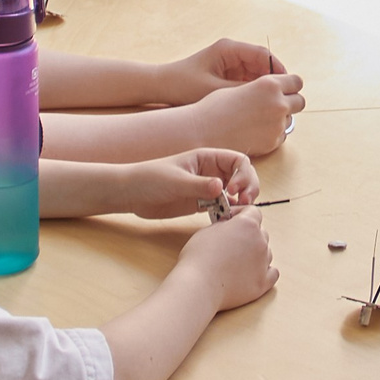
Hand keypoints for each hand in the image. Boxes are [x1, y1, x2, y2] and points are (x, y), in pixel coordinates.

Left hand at [117, 149, 257, 219]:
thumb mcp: (175, 181)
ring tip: (236, 213)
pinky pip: (222, 207)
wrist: (131, 194)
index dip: (243, 174)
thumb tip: (221, 188)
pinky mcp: (201, 204)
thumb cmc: (149, 179)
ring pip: (234, 193)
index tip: (233, 190)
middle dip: (248, 188)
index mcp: (207, 158)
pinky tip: (225, 221)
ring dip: (241, 202)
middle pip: (242, 177)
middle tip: (243, 202)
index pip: (238, 161)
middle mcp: (211, 172)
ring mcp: (207, 188)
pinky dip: (228, 213)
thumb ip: (198, 185)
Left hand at [155, 38, 288, 103]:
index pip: (263, 54)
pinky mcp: (227, 73)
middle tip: (283, 97)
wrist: (162, 86)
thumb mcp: (213, 89)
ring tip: (273, 103)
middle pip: (262, 63)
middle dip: (273, 80)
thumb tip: (266, 96)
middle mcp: (232, 52)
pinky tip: (259, 105)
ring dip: (264, 87)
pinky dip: (253, 91)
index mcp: (229, 48)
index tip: (285, 86)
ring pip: (257, 73)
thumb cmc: (183, 85)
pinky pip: (247, 80)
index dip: (278, 70)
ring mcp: (230, 62)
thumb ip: (240, 90)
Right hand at [174, 206, 276, 310]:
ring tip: (237, 261)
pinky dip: (264, 271)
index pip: (253, 212)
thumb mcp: (207, 230)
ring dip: (254, 253)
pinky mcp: (263, 282)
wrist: (200, 285)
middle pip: (260, 233)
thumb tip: (229, 226)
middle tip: (231, 242)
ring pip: (266, 252)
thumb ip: (224, 225)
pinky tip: (252, 272)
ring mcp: (263, 263)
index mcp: (248, 225)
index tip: (232, 219)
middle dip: (247, 234)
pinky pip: (272, 273)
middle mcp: (260, 242)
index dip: (241, 213)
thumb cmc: (200, 257)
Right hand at [188, 74, 305, 155]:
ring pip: (290, 120)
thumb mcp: (241, 87)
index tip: (285, 89)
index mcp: (269, 84)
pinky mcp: (272, 142)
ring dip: (280, 119)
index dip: (291, 85)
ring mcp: (277, 125)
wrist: (202, 131)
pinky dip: (272, 134)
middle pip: (300, 101)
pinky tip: (254, 132)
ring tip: (258, 120)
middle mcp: (278, 103)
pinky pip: (281, 136)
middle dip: (291, 102)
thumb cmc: (216, 106)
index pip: (296, 81)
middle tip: (277, 106)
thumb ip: (263, 88)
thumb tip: (278, 90)